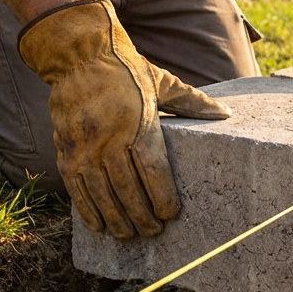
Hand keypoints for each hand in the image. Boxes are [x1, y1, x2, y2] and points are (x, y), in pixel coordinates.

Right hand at [17, 0, 230, 238]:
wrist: (78, 57)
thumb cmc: (126, 70)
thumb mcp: (163, 82)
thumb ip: (193, 102)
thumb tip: (227, 113)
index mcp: (138, 123)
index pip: (153, 171)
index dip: (162, 197)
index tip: (170, 214)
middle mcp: (109, 138)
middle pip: (128, 190)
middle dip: (142, 216)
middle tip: (153, 231)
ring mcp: (84, 147)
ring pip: (102, 195)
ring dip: (117, 220)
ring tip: (130, 235)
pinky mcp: (65, 152)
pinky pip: (77, 190)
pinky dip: (89, 212)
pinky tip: (101, 226)